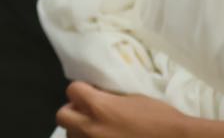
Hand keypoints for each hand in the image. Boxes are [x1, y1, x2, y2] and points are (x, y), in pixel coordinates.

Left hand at [58, 81, 191, 137]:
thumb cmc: (161, 119)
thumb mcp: (133, 99)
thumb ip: (110, 98)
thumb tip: (98, 96)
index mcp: (99, 107)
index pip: (72, 90)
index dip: (82, 91)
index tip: (91, 94)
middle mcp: (91, 128)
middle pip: (63, 115)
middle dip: (73, 112)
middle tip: (88, 114)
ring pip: (71, 136)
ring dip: (80, 131)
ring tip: (98, 132)